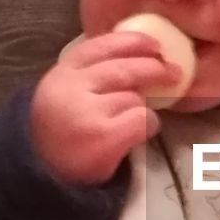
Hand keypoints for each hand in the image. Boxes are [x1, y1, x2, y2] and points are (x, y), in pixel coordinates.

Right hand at [30, 32, 180, 185]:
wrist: (45, 177)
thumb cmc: (62, 135)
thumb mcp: (65, 95)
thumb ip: (90, 75)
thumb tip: (139, 57)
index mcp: (61, 74)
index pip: (100, 46)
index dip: (131, 42)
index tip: (155, 45)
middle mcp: (71, 88)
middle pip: (124, 69)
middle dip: (154, 68)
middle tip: (174, 73)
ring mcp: (87, 111)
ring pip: (134, 98)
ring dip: (143, 108)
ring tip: (131, 122)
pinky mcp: (103, 136)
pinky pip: (142, 119)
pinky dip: (147, 126)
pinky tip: (137, 135)